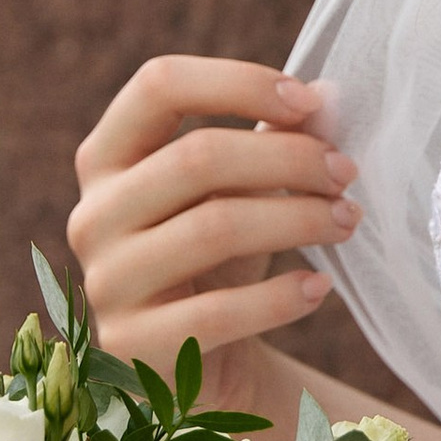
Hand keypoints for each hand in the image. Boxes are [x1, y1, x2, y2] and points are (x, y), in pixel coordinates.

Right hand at [67, 55, 359, 411]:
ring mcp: (105, 282)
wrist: (200, 359)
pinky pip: (217, 313)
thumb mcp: (242, 189)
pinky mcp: (131, 345)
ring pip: (214, 228)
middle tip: (346, 171)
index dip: (239, 82)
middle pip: (197, 157)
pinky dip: (281, 297)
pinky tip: (319, 287)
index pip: (158, 85)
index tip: (309, 103)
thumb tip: (331, 100)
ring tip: (347, 220)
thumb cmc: (219, 254)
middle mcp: (93, 214)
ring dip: (299, 219)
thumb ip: (277, 138)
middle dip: (289, 157)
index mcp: (107, 156)